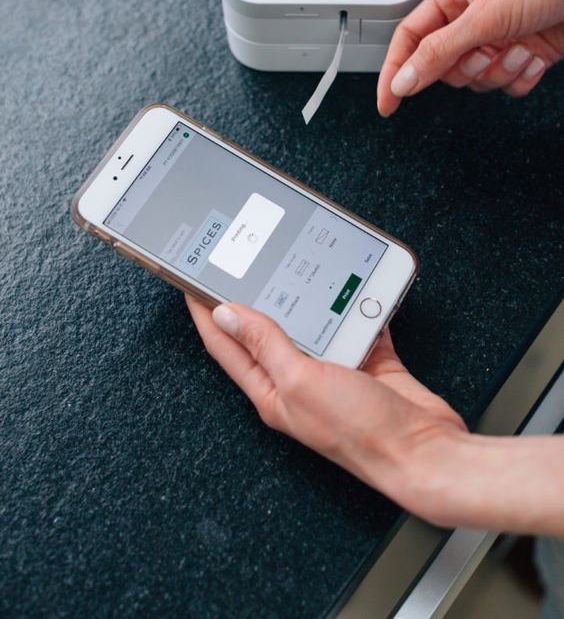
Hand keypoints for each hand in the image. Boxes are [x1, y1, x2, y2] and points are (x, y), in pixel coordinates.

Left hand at [187, 298, 563, 535]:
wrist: (425, 451)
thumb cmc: (361, 432)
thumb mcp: (301, 381)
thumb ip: (266, 344)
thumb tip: (228, 315)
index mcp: (272, 391)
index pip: (226, 345)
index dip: (205, 312)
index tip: (192, 281)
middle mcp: (298, 382)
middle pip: (266, 332)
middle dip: (254, 297)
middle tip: (241, 262)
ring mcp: (333, 373)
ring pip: (310, 324)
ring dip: (306, 297)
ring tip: (295, 265)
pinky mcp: (366, 363)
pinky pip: (352, 324)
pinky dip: (353, 305)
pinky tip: (354, 287)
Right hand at [377, 0, 563, 115]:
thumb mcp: (484, 16)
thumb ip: (438, 52)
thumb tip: (403, 80)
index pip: (410, 39)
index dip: (395, 71)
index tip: (387, 103)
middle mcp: (473, 19)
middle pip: (443, 67)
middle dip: (467, 68)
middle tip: (484, 54)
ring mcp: (498, 39)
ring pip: (476, 80)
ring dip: (499, 72)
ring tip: (519, 50)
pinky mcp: (522, 56)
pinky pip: (506, 86)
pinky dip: (520, 77)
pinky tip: (535, 56)